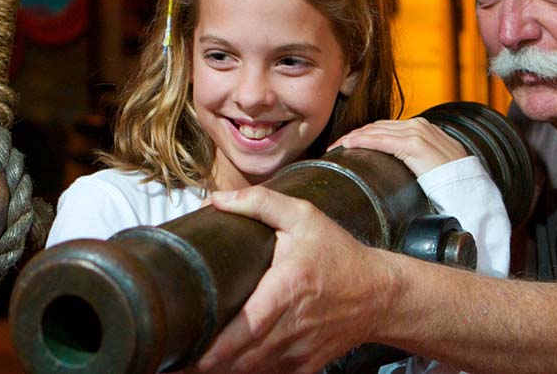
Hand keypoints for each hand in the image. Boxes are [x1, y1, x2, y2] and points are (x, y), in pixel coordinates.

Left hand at [191, 186, 396, 373]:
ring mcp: (301, 350)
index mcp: (289, 288)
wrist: (380, 294)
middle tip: (176, 360)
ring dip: (223, 372)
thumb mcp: (306, 217)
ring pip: (253, 372)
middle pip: (242, 359)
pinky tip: (227, 368)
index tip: (187, 352)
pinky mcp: (306, 365)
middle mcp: (294, 325)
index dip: (214, 349)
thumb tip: (217, 199)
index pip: (246, 328)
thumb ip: (261, 203)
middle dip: (207, 364)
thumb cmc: (339, 255)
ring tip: (193, 365)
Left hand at [329, 118, 468, 175]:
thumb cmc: (449, 182)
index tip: (346, 145)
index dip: (364, 134)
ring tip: (336, 147)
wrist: (468, 188)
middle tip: (334, 146)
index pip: (386, 127)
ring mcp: (417, 133)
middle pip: (377, 126)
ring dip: (352, 138)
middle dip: (353, 135)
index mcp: (422, 128)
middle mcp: (418, 125)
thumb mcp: (430, 165)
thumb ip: (413, 159)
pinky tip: (348, 146)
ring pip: (375, 130)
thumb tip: (394, 168)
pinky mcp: (414, 145)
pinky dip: (361, 141)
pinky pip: (380, 140)